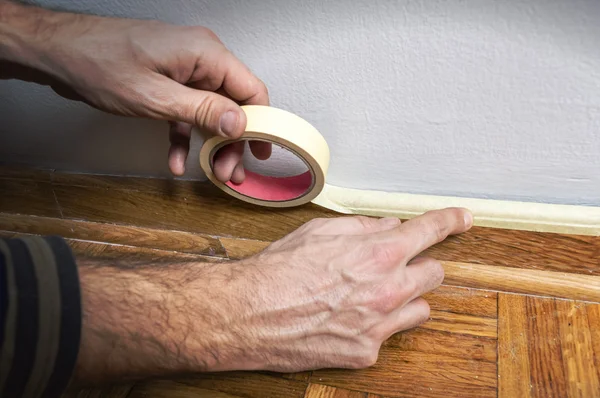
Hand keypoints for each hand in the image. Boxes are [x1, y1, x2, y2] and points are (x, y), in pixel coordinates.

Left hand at [0, 2, 268, 178]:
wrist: (57, 52)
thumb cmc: (98, 62)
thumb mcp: (156, 96)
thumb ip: (203, 111)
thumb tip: (241, 124)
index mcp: (205, 53)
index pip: (251, 90)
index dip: (261, 123)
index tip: (261, 152)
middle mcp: (200, 59)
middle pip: (233, 104)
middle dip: (233, 141)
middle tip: (230, 172)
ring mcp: (184, 70)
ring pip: (211, 111)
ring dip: (212, 143)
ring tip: (213, 172)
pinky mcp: (168, 80)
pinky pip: (186, 112)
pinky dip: (185, 136)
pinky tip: (178, 160)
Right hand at [198, 207, 472, 371]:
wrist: (249, 313)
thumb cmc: (279, 269)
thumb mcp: (320, 231)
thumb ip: (363, 228)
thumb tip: (388, 226)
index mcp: (379, 252)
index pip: (430, 230)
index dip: (451, 221)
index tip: (464, 219)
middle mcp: (389, 289)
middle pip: (434, 272)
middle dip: (419, 264)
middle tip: (397, 264)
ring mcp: (381, 324)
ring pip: (422, 307)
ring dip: (406, 297)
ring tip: (373, 294)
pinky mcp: (366, 352)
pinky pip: (390, 335)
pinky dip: (379, 325)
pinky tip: (349, 318)